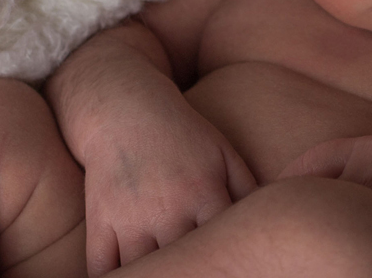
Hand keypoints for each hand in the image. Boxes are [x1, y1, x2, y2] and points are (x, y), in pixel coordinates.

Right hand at [81, 99, 256, 276]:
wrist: (125, 110)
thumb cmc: (182, 135)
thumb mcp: (223, 152)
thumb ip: (247, 189)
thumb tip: (271, 220)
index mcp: (204, 193)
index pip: (224, 244)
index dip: (229, 259)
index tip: (231, 264)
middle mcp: (169, 210)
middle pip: (186, 264)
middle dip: (196, 270)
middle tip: (203, 272)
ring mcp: (131, 219)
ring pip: (145, 272)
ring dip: (158, 277)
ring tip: (171, 276)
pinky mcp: (101, 222)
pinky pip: (103, 267)